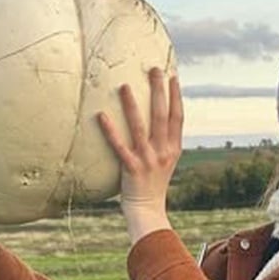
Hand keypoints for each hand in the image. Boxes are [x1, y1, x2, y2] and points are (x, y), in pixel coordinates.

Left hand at [98, 67, 183, 243]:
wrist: (147, 210)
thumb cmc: (153, 183)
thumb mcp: (165, 161)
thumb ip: (164, 142)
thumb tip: (158, 120)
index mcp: (173, 149)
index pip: (177, 117)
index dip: (176, 96)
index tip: (173, 76)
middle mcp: (163, 152)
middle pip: (162, 116)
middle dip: (159, 91)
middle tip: (154, 69)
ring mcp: (148, 160)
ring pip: (140, 127)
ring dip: (132, 105)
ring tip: (124, 85)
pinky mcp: (131, 168)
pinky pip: (119, 146)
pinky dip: (110, 130)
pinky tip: (101, 115)